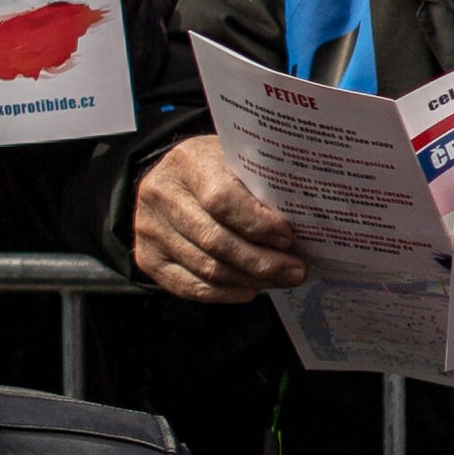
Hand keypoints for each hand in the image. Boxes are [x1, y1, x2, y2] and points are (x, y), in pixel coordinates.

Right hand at [134, 134, 307, 298]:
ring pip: (206, 268)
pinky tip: (250, 289)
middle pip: (215, 240)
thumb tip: (306, 222)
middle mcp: (160, 194)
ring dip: (250, 279)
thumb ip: (262, 184)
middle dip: (262, 261)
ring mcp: (149, 228)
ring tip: (281, 278)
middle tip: (296, 269)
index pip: (222, 200)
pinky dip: (225, 294)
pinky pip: (189, 287)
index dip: (257, 224)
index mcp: (187, 161)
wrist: (173, 178)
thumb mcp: (237, 160)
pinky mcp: (147, 258)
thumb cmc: (216, 170)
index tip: (287, 237)